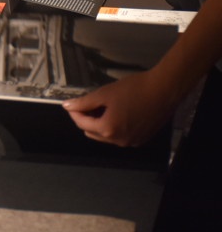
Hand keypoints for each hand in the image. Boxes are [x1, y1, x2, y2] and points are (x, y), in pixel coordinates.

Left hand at [62, 69, 178, 146]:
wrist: (164, 90)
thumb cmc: (134, 89)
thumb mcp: (104, 93)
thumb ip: (84, 102)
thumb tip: (68, 106)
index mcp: (108, 129)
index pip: (82, 123)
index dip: (75, 112)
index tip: (72, 104)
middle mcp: (119, 140)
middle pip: (93, 132)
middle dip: (87, 119)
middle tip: (88, 104)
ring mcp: (132, 142)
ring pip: (106, 136)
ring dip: (100, 124)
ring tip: (103, 107)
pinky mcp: (141, 139)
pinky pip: (120, 136)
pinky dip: (114, 127)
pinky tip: (118, 113)